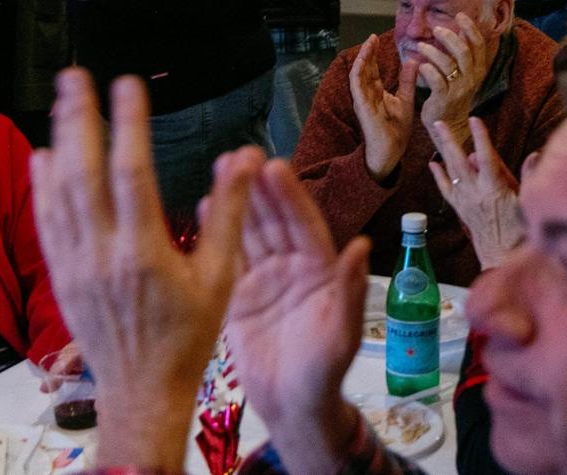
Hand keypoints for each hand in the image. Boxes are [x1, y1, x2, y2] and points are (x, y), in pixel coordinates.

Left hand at [30, 68, 254, 469]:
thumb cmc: (187, 337)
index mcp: (146, 252)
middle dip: (80, 119)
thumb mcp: (219, 278)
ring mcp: (76, 265)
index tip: (128, 84)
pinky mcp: (60, 276)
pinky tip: (43, 156)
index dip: (128, 123)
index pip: (133, 172)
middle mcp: (104, 254)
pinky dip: (42, 186)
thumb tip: (242, 162)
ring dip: (60, 141)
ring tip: (61, 101)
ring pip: (61, 192)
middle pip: (85, 173)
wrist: (142, 390)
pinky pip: (46, 222)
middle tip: (76, 77)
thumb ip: (228, 216)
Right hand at [226, 159, 367, 474]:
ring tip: (218, 168)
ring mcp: (263, 278)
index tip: (274, 167)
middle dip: (257, 187)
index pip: (303, 224)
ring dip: (235, 200)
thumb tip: (362, 245)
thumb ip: (350, 290)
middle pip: (273, 220)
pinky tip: (203, 205)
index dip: (289, 196)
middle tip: (239, 154)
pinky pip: (226, 257)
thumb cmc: (324, 375)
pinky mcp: (237, 295)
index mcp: (320, 270)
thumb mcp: (342, 334)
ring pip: (248, 232)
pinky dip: (216, 232)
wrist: (292, 411)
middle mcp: (291, 266)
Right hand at [349, 34, 416, 179]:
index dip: (373, 55)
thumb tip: (413, 61)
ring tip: (368, 43)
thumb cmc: (397, 130)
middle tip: (371, 37)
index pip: (372, 70)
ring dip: (362, 58)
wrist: (392, 150)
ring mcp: (362, 99)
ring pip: (358, 73)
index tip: (377, 39)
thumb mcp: (405, 100)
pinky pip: (356, 85)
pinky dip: (358, 71)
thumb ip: (407, 81)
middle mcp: (367, 94)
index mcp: (376, 93)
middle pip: (364, 69)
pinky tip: (363, 59)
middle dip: (367, 52)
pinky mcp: (362, 105)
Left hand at [417, 12, 490, 138]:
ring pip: (448, 64)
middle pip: (463, 51)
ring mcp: (458, 89)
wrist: (449, 123)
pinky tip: (420, 65)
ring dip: (432, 52)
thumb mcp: (464, 73)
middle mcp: (471, 79)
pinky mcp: (444, 99)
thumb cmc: (453, 93)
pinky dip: (427, 70)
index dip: (470, 28)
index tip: (460, 15)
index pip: (479, 45)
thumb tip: (462, 29)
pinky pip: (436, 80)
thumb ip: (464, 54)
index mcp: (478, 70)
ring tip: (420, 46)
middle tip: (436, 29)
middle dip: (449, 37)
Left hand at [429, 117, 521, 269]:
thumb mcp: (529, 204)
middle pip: (459, 161)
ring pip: (451, 171)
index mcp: (494, 189)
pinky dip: (439, 176)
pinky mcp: (461, 210)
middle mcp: (475, 193)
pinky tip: (433, 164)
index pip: (487, 156)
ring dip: (443, 151)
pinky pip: (446, 190)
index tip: (474, 119)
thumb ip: (530, 178)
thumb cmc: (521, 234)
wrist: (503, 260)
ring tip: (436, 133)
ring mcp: (465, 201)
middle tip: (438, 122)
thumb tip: (535, 156)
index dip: (480, 137)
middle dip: (449, 140)